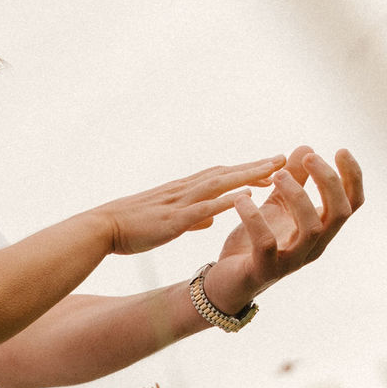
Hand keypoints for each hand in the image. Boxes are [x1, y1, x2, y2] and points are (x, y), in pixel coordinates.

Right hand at [100, 156, 285, 255]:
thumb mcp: (166, 221)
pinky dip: (227, 201)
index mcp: (182, 192)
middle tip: (285, 158)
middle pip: (226, 173)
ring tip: (274, 171)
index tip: (271, 167)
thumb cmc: (130, 228)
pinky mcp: (174, 219)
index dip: (246, 171)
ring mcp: (180, 203)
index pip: (220, 176)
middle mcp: (184, 190)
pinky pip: (204, 207)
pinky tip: (246, 199)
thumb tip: (212, 217)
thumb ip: (192, 217)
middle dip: (256, 166)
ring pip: (220, 185)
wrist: (101, 229)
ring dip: (248, 176)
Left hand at [204, 146, 363, 312]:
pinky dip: (254, 217)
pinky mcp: (264, 269)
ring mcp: (291, 260)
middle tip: (309, 157)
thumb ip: (293, 179)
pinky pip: (266, 243)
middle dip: (328, 181)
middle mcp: (313, 246)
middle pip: (339, 213)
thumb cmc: (253, 242)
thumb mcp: (275, 205)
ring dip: (297, 196)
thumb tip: (307, 146)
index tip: (340, 150)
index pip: (351, 203)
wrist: (225, 280)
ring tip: (277, 176)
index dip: (352, 177)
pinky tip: (241, 199)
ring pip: (310, 228)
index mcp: (320, 229)